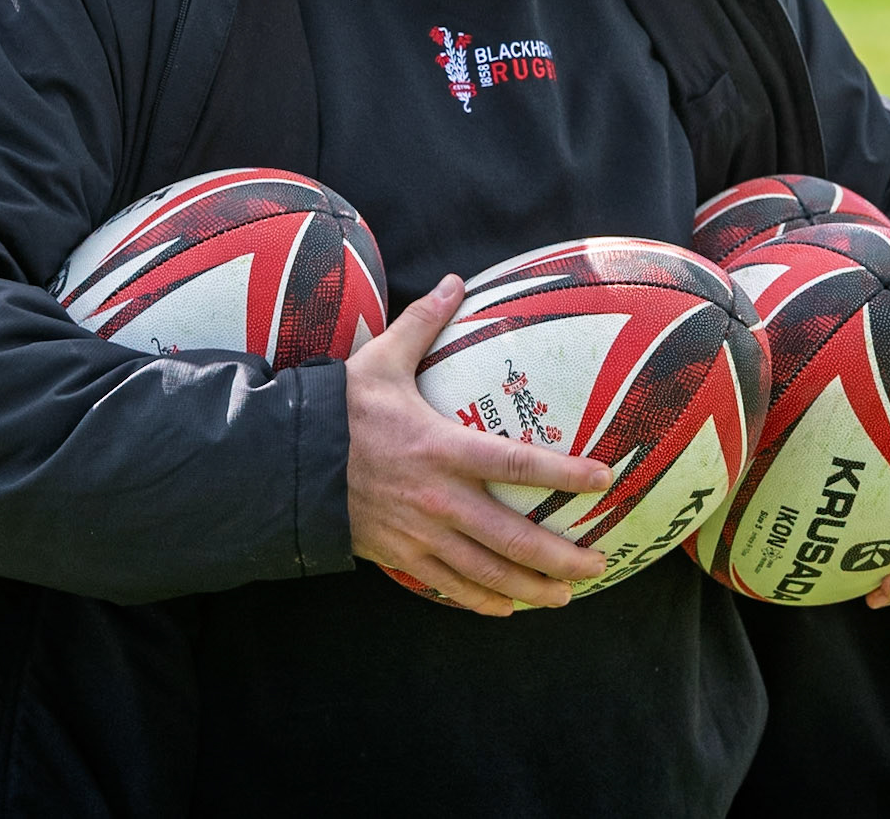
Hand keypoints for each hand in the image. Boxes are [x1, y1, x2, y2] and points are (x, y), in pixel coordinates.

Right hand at [344, 274, 613, 616]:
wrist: (285, 463)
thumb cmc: (340, 409)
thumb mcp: (381, 360)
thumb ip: (423, 324)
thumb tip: (455, 281)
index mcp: (442, 448)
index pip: (517, 463)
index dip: (565, 473)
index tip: (604, 479)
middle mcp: (438, 498)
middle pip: (513, 536)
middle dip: (561, 555)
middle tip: (597, 562)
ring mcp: (420, 534)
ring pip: (487, 571)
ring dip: (532, 587)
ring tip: (567, 595)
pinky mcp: (399, 555)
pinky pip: (448, 585)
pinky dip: (482, 601)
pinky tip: (508, 607)